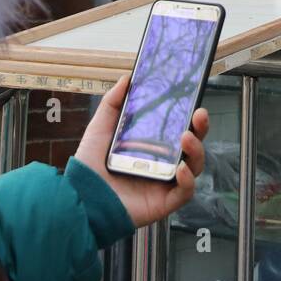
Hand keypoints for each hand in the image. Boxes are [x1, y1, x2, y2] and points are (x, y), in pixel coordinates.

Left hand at [74, 77, 210, 228]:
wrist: (80, 198)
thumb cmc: (90, 166)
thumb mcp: (100, 128)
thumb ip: (113, 103)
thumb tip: (127, 79)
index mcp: (153, 146)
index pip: (179, 128)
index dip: (190, 116)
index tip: (194, 101)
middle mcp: (163, 163)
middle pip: (193, 145)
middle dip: (201, 129)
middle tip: (199, 115)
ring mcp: (165, 183)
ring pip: (194, 166)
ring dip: (196, 150)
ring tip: (186, 138)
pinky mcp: (164, 202)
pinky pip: (185, 192)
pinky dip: (188, 180)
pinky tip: (180, 169)